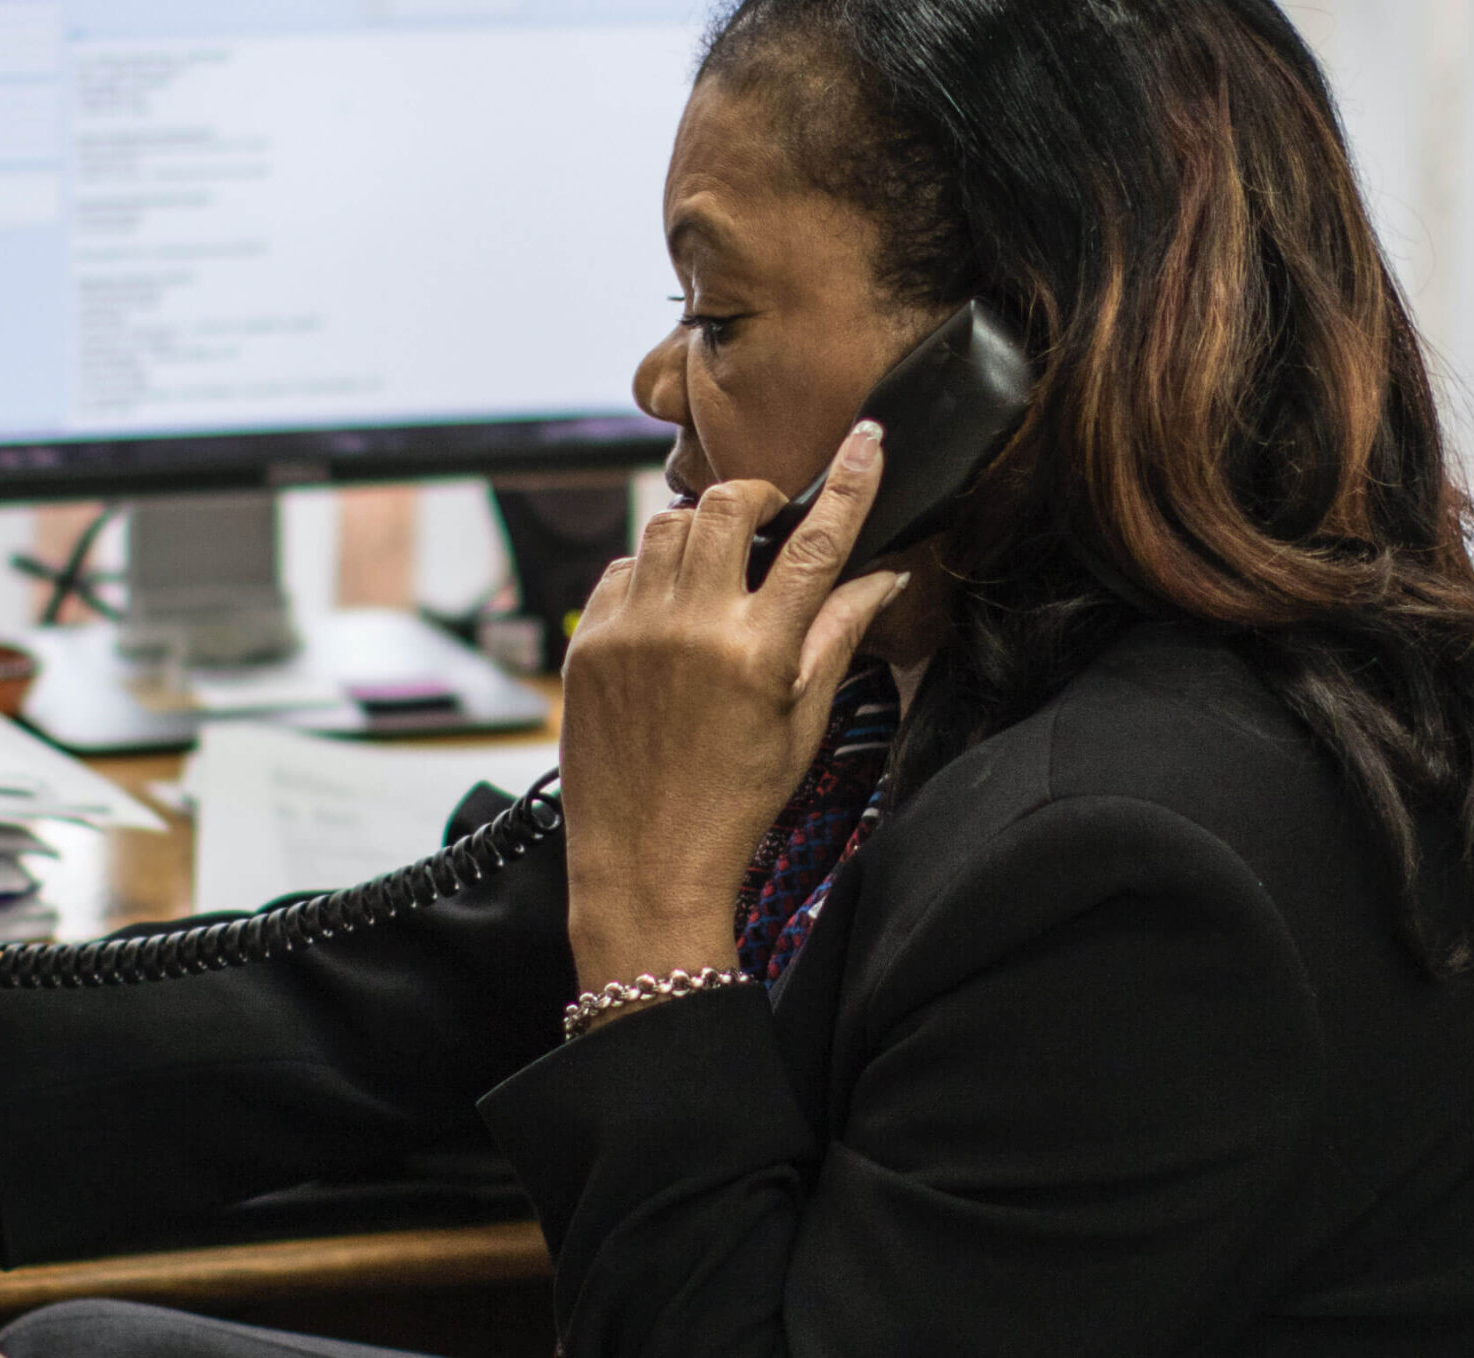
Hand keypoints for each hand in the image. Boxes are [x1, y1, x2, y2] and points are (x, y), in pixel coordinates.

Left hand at [559, 421, 906, 990]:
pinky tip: (669, 609)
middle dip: (755, 496)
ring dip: (700, 531)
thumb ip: (839, 636)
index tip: (868, 437)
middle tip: (769, 519)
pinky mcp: (587, 642)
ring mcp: (630, 631)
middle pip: (726, 504)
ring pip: (667, 526)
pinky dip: (650, 571)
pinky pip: (622, 567)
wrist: (645, 858)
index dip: (849, 482)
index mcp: (758, 652)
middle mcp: (690, 629)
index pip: (816, 542)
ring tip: (719, 571)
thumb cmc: (734, 799)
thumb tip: (886, 577)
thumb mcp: (803, 721)